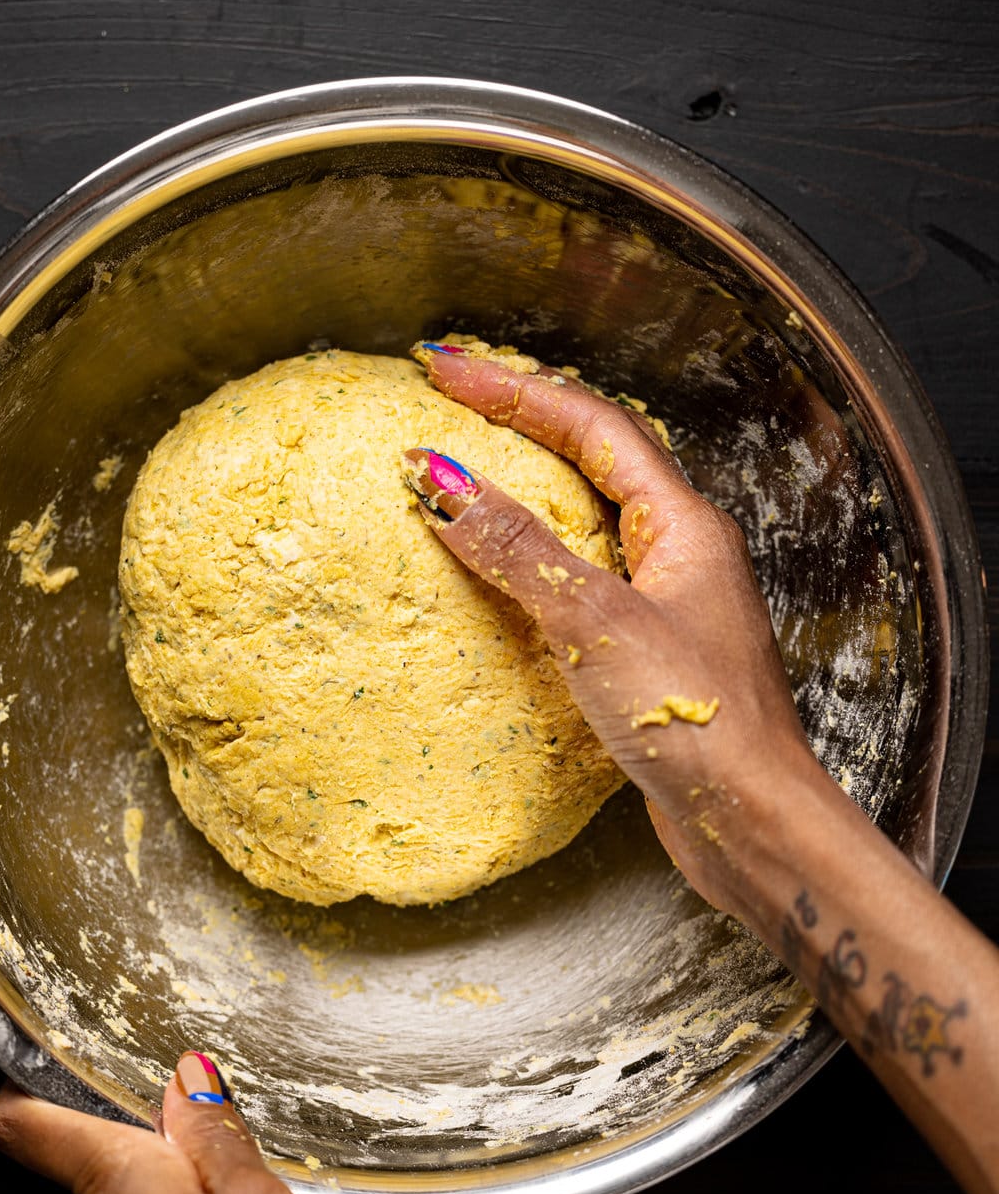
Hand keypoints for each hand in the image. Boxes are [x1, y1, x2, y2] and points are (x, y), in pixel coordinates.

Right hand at [405, 341, 817, 920]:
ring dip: (525, 487)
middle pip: (592, 458)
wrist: (752, 823)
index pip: (590, 425)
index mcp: (681, 525)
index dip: (514, 390)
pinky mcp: (647, 654)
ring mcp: (666, 603)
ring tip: (463, 469)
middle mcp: (679, 552)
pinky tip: (497, 578)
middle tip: (450, 398)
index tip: (445, 370)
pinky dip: (531, 561)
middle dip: (520, 420)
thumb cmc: (698, 720)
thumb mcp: (595, 622)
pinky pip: (581, 581)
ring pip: (586, 519)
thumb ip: (518, 550)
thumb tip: (442, 482)